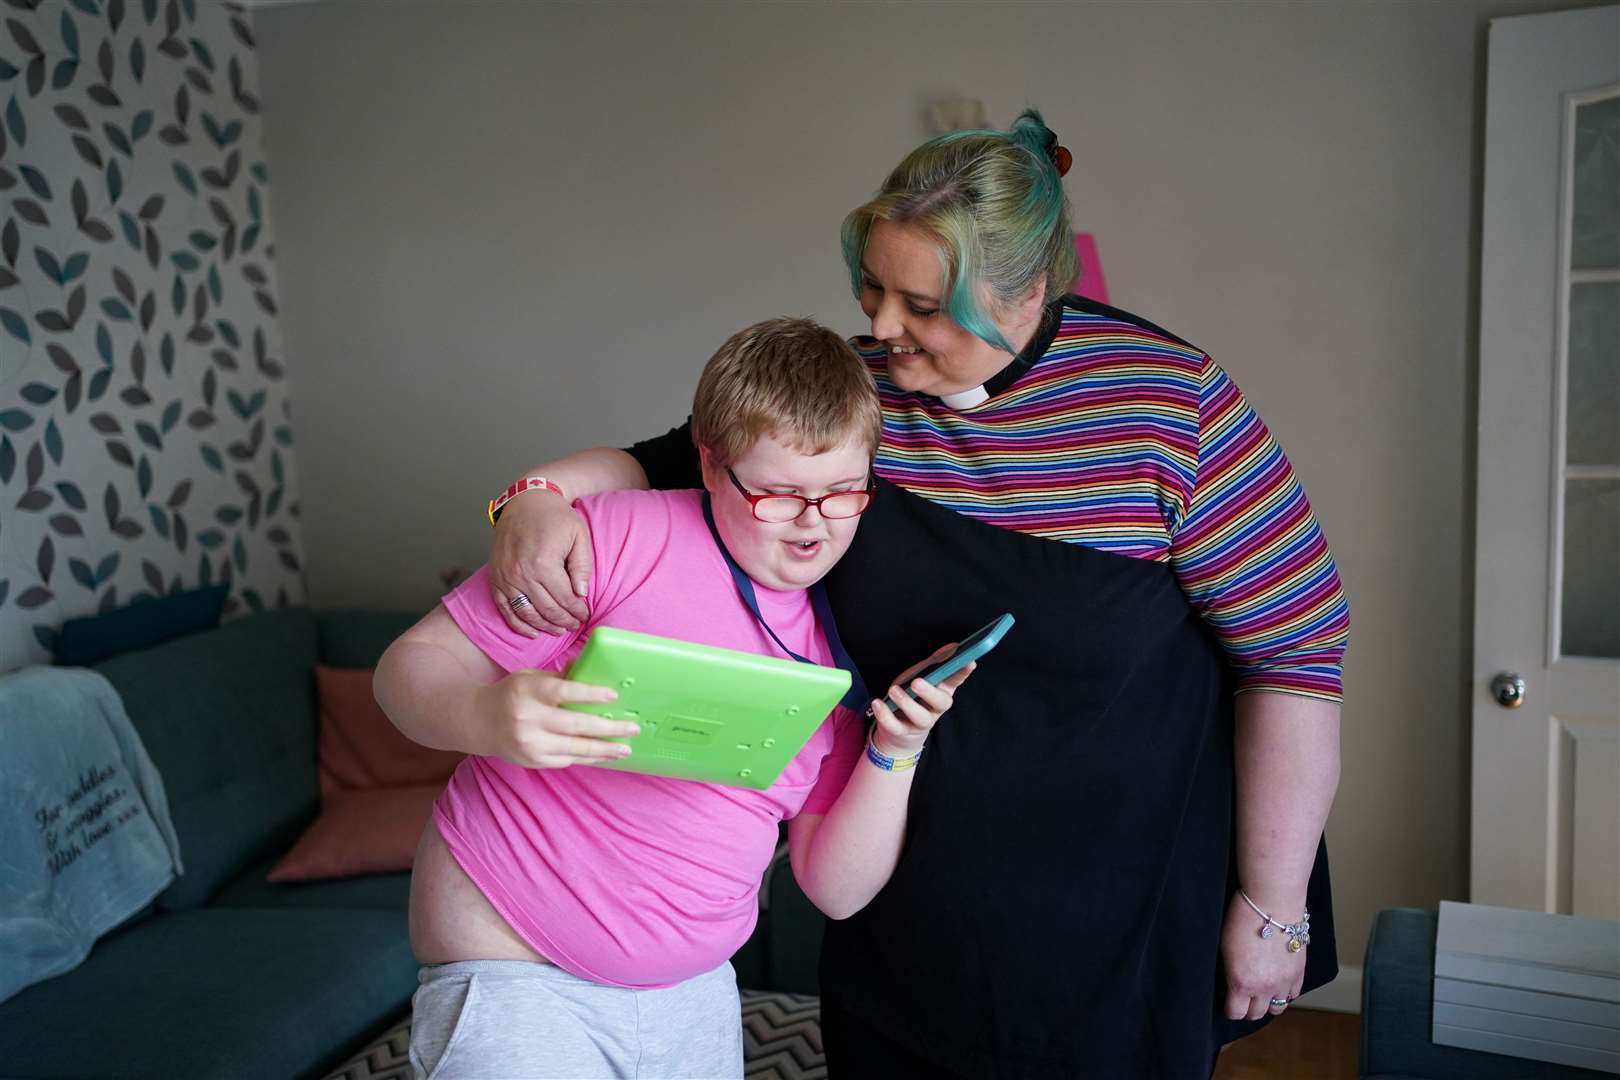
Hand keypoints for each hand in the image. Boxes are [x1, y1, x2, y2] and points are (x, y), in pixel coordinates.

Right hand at [472, 669, 637, 768]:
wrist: (477, 722)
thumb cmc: (511, 695)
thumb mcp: (530, 678)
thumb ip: (559, 677)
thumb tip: (592, 668)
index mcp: (528, 691)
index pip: (563, 692)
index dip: (590, 694)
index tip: (614, 695)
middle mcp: (528, 718)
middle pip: (575, 725)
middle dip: (608, 728)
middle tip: (632, 727)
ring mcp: (530, 743)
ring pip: (575, 748)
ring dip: (604, 749)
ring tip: (625, 748)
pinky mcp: (532, 760)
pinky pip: (567, 760)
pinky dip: (587, 757)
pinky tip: (604, 754)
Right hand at [489, 489, 594, 636]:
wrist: (525, 501)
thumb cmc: (554, 516)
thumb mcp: (579, 536)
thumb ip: (582, 566)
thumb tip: (581, 595)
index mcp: (543, 563)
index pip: (565, 599)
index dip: (578, 611)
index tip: (585, 615)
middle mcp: (521, 574)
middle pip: (547, 610)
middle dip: (565, 621)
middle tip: (576, 625)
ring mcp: (505, 578)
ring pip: (527, 614)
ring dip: (545, 626)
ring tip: (560, 630)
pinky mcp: (495, 579)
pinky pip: (506, 609)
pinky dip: (519, 624)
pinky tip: (533, 632)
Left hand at [868, 643, 975, 757]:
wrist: (899, 732)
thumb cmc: (914, 697)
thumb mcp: (923, 677)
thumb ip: (936, 663)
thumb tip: (953, 646)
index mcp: (942, 692)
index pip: (956, 681)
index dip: (963, 672)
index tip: (969, 661)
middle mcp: (935, 709)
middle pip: (940, 703)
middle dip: (930, 692)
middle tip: (917, 682)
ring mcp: (920, 723)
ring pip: (919, 716)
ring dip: (906, 703)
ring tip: (894, 690)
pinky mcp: (903, 733)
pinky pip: (896, 726)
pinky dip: (886, 716)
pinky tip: (878, 703)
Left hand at [1221, 888, 1306, 1020]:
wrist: (1272, 902)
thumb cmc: (1242, 918)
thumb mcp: (1225, 948)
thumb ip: (1229, 971)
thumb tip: (1229, 982)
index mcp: (1241, 982)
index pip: (1235, 1013)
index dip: (1229, 1009)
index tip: (1226, 1002)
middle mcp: (1264, 987)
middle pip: (1256, 1014)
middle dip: (1246, 1009)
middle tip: (1241, 998)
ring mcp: (1284, 981)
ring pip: (1277, 1008)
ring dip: (1267, 1003)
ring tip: (1260, 993)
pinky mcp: (1299, 972)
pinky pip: (1293, 995)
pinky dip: (1284, 993)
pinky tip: (1276, 984)